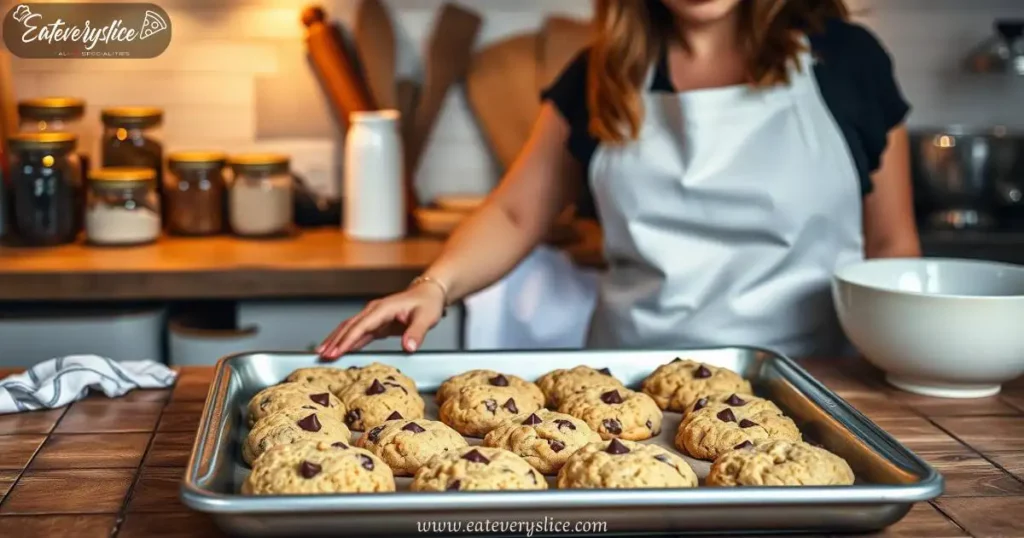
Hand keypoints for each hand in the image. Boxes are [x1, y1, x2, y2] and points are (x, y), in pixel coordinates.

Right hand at [317, 282, 445, 359]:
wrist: (429, 294)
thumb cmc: (427, 303)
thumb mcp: (426, 318)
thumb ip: (416, 333)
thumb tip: (408, 347)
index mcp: (383, 309)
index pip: (361, 326)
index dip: (347, 340)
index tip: (335, 352)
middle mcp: (374, 311)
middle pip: (349, 327)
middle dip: (334, 342)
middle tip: (322, 356)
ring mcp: (374, 316)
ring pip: (350, 328)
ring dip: (336, 340)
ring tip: (322, 353)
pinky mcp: (376, 323)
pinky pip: (358, 332)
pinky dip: (347, 341)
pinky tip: (339, 350)